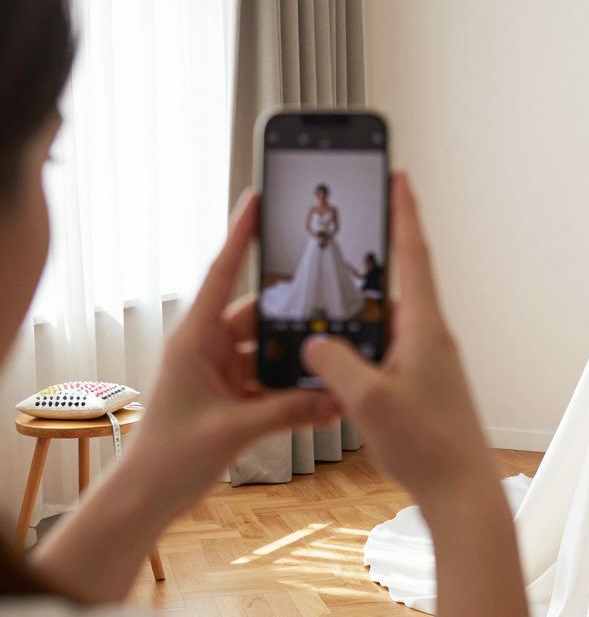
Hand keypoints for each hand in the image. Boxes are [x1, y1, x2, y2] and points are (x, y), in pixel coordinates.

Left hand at [129, 192, 339, 508]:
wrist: (145, 496)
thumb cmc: (168, 457)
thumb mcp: (234, 430)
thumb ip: (289, 410)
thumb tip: (335, 398)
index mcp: (195, 339)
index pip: (223, 274)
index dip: (241, 236)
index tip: (257, 200)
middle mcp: (206, 347)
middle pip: (259, 315)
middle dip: (294, 318)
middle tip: (333, 309)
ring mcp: (218, 369)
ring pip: (267, 349)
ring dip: (295, 359)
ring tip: (331, 361)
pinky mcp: (229, 393)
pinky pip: (268, 378)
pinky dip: (291, 386)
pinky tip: (319, 395)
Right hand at [302, 174, 500, 497]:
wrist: (462, 491)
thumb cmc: (428, 446)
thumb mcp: (369, 401)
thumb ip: (336, 363)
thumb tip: (315, 342)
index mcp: (424, 329)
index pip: (413, 255)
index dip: (403, 213)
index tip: (398, 175)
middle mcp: (432, 337)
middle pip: (402, 277)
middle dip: (381, 244)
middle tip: (360, 214)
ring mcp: (429, 360)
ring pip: (392, 315)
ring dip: (367, 296)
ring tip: (336, 279)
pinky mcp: (423, 383)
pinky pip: (389, 344)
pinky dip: (366, 334)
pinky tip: (342, 345)